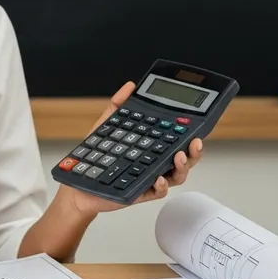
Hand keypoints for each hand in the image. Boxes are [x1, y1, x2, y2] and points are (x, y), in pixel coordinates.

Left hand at [65, 82, 204, 215]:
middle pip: (184, 158)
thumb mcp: (108, 126)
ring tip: (178, 156)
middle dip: (195, 151)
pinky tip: (158, 177)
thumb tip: (130, 86)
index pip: (176, 139)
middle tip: (194, 143)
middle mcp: (154, 162)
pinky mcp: (141, 192)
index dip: (190, 134)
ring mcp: (150, 178)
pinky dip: (161, 185)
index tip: (195, 125)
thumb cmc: (98, 155)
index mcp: (151, 147)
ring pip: (177, 176)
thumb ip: (119, 104)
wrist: (82, 181)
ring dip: (182, 167)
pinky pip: (158, 192)